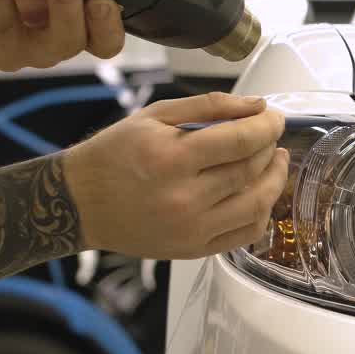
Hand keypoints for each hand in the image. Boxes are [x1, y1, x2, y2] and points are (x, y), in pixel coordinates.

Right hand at [62, 93, 290, 259]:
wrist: (79, 203)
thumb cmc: (114, 154)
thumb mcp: (155, 116)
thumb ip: (209, 106)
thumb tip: (257, 105)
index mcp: (172, 158)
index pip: (241, 141)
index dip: (267, 126)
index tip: (274, 117)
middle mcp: (184, 197)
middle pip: (251, 171)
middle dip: (270, 147)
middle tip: (271, 135)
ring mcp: (191, 228)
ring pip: (257, 205)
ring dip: (275, 180)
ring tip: (275, 161)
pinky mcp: (193, 249)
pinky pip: (244, 234)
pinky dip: (262, 213)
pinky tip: (260, 193)